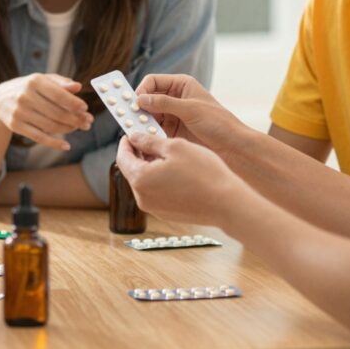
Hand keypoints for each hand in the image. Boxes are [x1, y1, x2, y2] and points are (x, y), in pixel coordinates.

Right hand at [0, 73, 92, 150]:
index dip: (73, 103)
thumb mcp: (42, 80)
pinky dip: (54, 143)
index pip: (58, 95)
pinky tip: (66, 146)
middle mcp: (25, 96)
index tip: (85, 108)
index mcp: (34, 81)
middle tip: (88, 122)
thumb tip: (78, 87)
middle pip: (56, 112)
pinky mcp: (16, 126)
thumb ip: (60, 82)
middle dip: (75, 119)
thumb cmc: (28, 89)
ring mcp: (19, 112)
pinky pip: (38, 137)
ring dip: (68, 129)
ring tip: (80, 128)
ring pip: (50, 126)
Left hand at [115, 133, 245, 227]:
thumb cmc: (203, 173)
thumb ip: (150, 142)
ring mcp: (154, 208)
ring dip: (150, 167)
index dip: (125, 143)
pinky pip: (156, 193)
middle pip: (132, 171)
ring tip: (167, 154)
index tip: (131, 134)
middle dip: (139, 154)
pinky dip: (160, 180)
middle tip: (151, 140)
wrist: (227, 203)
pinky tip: (176, 170)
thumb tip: (134, 138)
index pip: (122, 158)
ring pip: (145, 182)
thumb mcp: (175, 147)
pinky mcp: (166, 214)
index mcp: (140, 179)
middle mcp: (143, 198)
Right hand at [135, 74, 244, 154]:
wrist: (233, 147)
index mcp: (181, 85)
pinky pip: (154, 129)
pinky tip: (144, 138)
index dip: (142, 90)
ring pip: (149, 115)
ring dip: (142, 121)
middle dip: (138, 107)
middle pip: (148, 98)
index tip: (135, 102)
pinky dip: (148, 133)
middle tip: (127, 116)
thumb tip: (140, 99)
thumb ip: (164, 103)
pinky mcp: (172, 132)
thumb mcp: (190, 109)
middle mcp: (175, 98)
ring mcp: (173, 116)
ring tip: (135, 129)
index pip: (153, 81)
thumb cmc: (218, 123)